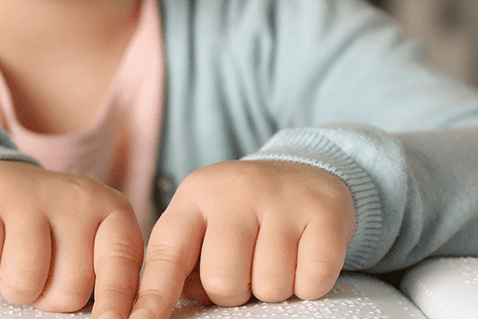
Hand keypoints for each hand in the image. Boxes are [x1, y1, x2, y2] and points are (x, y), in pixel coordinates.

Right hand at [0, 160, 144, 318]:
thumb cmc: (51, 230)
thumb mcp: (91, 244)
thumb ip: (106, 279)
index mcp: (113, 210)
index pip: (122, 263)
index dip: (116, 300)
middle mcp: (76, 198)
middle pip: (70, 290)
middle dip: (50, 296)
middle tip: (42, 267)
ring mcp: (28, 196)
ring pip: (25, 285)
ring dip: (15, 289)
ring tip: (16, 260)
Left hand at [130, 160, 355, 318]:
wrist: (303, 172)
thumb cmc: (241, 217)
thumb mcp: (203, 227)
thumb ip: (181, 267)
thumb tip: (158, 316)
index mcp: (192, 199)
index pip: (165, 258)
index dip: (153, 299)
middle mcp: (233, 192)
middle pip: (223, 282)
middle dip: (235, 292)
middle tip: (247, 267)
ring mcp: (281, 198)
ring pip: (270, 286)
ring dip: (274, 288)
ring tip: (275, 258)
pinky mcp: (324, 211)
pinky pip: (312, 280)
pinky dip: (309, 284)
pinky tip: (304, 256)